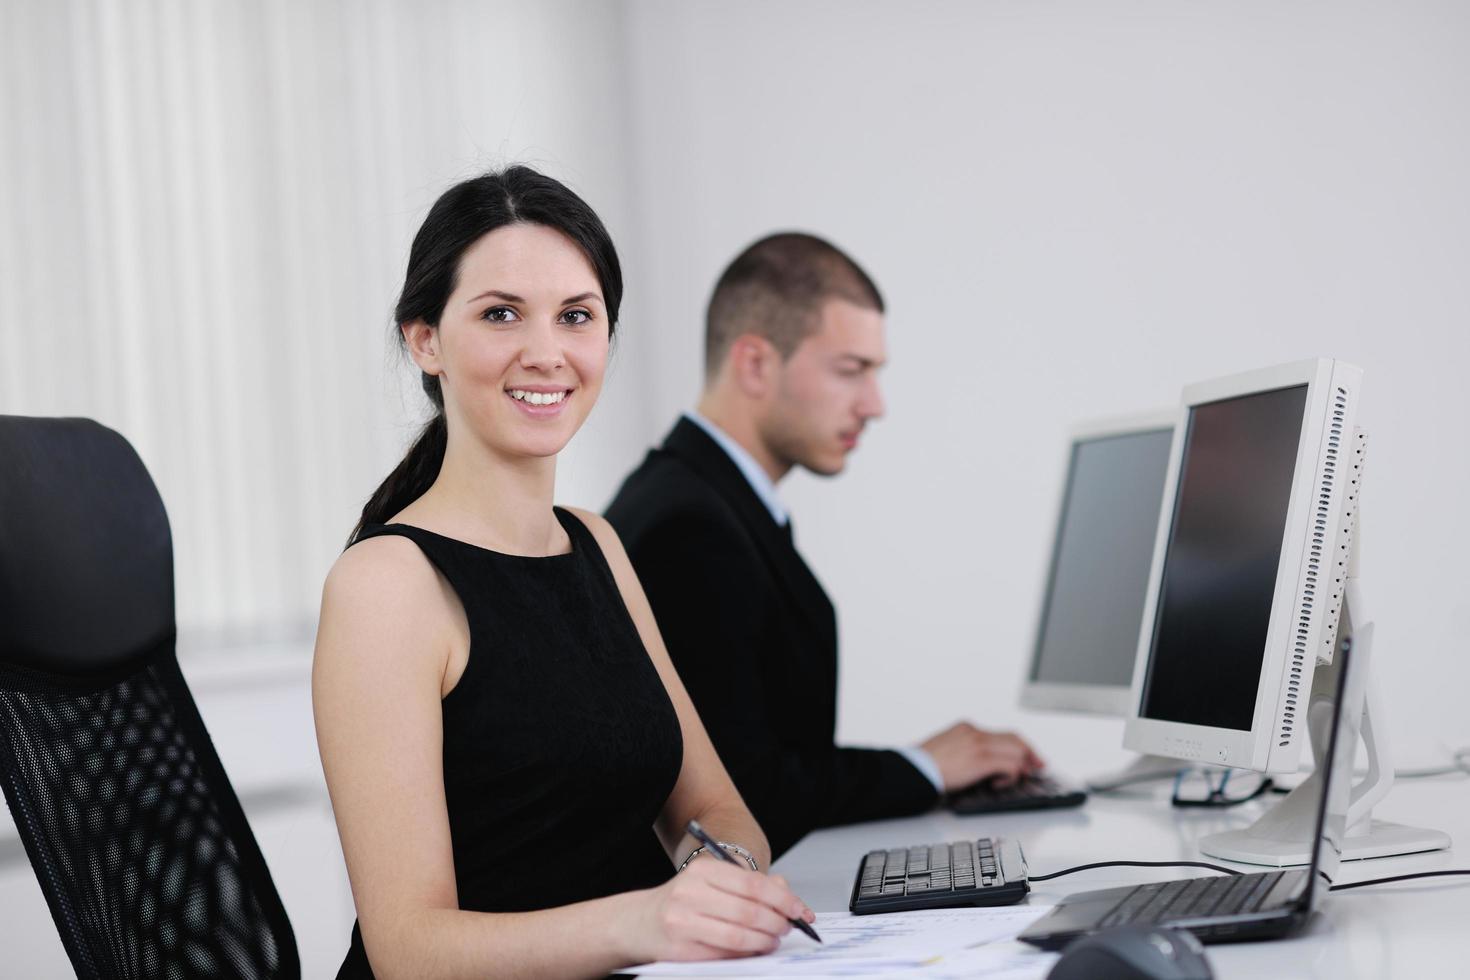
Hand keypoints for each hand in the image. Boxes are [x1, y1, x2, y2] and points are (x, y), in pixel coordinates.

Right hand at [626, 859, 815, 962]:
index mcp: (702, 871)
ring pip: (739, 936)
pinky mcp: (681, 950)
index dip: (783, 899)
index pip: (753, 884)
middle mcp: (690, 893)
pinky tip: (753, 950)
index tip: (799, 910)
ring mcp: (683, 922)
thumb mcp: (712, 882)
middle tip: (788, 928)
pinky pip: (724, 954)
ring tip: (772, 941)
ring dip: (764, 941)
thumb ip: (750, 884)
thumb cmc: (682, 902)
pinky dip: (746, 954)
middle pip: (749, 911)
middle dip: (777, 923)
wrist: (639, 922)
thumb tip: (787, 892)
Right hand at [920, 722, 1044, 791]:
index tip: (1028, 755)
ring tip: (1017, 778)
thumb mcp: (946, 749)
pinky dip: (1011, 776)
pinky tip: (999, 784)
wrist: (913, 770)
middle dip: (1030, 753)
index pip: (1001, 733)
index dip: (1019, 745)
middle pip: (1014, 738)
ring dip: (1021, 766)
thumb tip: (984, 765)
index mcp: (966, 728)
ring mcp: (978, 744)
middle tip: (1038, 766)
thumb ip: (965, 750)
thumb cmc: (924, 766)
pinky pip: (1010, 765)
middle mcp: (974, 732)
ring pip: (1016, 750)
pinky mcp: (981, 760)